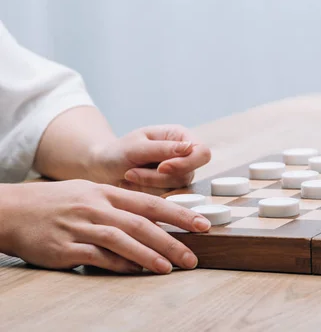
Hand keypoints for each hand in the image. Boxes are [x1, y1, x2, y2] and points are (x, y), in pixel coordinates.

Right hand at [0, 180, 209, 273]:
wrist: (13, 210)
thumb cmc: (57, 201)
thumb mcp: (91, 192)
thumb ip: (121, 204)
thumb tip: (153, 221)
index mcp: (107, 192)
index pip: (151, 203)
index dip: (180, 214)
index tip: (202, 224)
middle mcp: (97, 208)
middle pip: (142, 224)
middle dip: (172, 241)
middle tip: (193, 257)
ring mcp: (81, 227)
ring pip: (123, 240)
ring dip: (149, 256)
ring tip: (170, 268)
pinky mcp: (65, 248)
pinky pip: (98, 257)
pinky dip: (119, 265)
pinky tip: (135, 271)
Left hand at [91, 124, 210, 194]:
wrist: (103, 168)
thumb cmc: (118, 152)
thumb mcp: (136, 146)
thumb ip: (162, 148)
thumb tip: (189, 148)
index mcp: (181, 137)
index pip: (202, 152)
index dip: (186, 163)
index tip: (161, 167)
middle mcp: (184, 156)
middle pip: (188, 174)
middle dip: (158, 178)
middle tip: (131, 173)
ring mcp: (178, 175)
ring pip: (176, 189)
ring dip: (148, 185)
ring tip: (128, 176)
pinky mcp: (169, 191)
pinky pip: (165, 199)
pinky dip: (146, 194)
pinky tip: (131, 184)